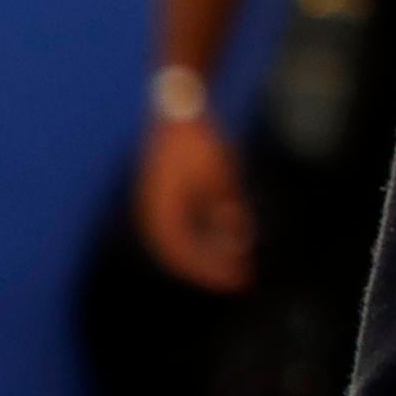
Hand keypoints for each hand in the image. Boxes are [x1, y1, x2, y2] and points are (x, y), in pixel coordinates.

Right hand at [136, 116, 252, 292]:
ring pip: (183, 244)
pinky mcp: (167, 202)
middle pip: (181, 254)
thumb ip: (227, 206)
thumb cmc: (200, 142)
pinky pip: (185, 231)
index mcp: (159, 210)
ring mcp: (157, 208)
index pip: (181, 253)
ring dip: (210, 257)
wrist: (181, 114)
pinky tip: (230, 243)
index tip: (236, 281)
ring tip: (241, 265)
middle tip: (243, 279)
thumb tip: (238, 238)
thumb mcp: (221, 174)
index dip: (209, 271)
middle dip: (212, 268)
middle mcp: (152, 214)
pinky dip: (205, 241)